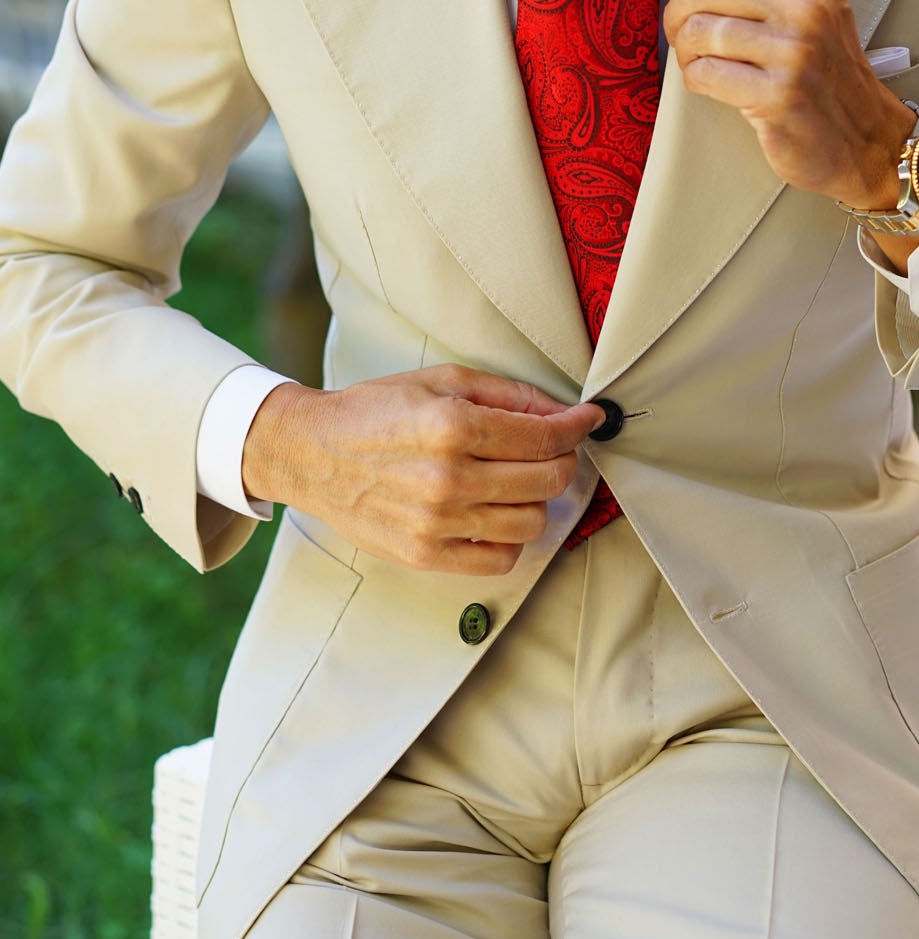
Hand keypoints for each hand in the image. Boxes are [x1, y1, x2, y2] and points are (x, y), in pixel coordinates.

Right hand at [242, 365, 606, 574]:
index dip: (577, 427)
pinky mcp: (425, 554)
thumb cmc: (375, 411)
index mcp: (453, 425)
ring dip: (537, 501)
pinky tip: (496, 515)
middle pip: (548, 480)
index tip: (588, 421)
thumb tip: (563, 413)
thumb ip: (507, 395)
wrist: (312, 453)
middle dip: (563, 460)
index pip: (545, 436)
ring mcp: (438, 521)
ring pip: (532, 522)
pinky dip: (510, 539)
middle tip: (553, 450)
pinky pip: (500, 558)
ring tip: (517, 483)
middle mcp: (449, 476)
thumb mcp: (441, 381)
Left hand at [639, 0, 917, 212]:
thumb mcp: (798, 9)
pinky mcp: (778, 96)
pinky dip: (695, 79)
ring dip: (684, 51)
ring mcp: (795, 51)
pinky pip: (704, 74)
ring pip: (697, 31)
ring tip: (700, 62)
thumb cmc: (822, 71)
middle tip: (682, 36)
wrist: (865, 139)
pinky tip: (712, 85)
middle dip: (676, 13)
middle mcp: (807, 5)